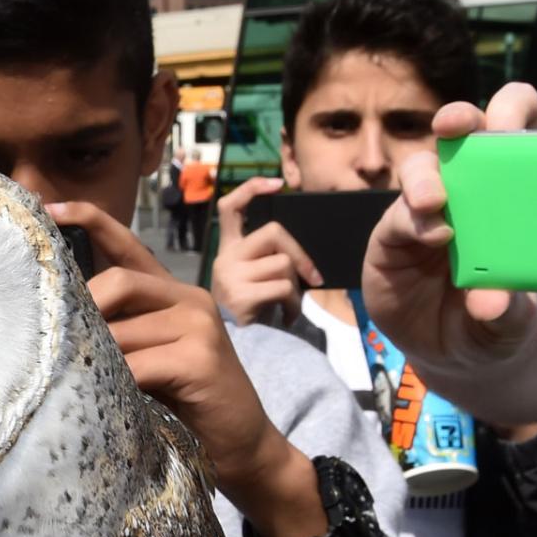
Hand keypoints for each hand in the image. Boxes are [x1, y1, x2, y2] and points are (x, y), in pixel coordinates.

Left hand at [47, 201, 285, 498]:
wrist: (242, 445)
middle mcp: (189, 297)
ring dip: (95, 358)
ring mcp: (199, 324)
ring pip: (123, 329)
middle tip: (56, 347)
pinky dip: (115, 383)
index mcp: (172, 292)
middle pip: (118, 281)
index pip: (127, 243)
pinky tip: (107, 401)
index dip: (88, 220)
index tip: (47, 207)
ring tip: (75, 381)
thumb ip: (119, 333)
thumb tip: (57, 325)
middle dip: (82, 311)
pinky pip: (139, 365)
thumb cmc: (186, 405)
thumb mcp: (149, 359)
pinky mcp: (201, 358)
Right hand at [210, 178, 320, 326]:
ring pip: (283, 263)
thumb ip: (265, 259)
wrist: (232, 351)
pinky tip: (287, 318)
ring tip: (289, 307)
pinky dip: (294, 305)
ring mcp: (231, 277)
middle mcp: (225, 258)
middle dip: (300, 254)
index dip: (252, 189)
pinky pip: (284, 288)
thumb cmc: (249, 313)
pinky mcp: (241, 296)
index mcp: (227, 250)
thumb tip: (297, 252)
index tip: (277, 185)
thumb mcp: (252, 279)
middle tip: (312, 278)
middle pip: (274, 232)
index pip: (230, 206)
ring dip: (297, 288)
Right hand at [359, 83, 536, 381]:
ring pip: (421, 170)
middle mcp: (469, 188)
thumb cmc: (499, 319)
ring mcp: (428, 210)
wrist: (458, 353)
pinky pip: (397, 219)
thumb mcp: (516, 321)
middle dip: (459, 120)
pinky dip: (412, 222)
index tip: (510, 124)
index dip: (513, 112)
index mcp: (513, 188)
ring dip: (425, 178)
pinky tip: (431, 235)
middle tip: (456, 126)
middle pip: (463, 134)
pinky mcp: (393, 238)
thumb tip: (490, 302)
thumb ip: (510, 310)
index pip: (516, 128)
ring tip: (433, 202)